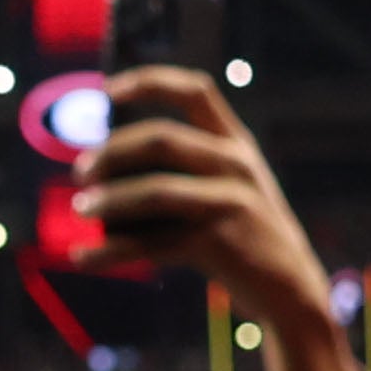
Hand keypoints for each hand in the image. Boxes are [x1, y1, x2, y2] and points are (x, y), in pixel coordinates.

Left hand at [76, 73, 358, 370]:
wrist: (290, 289)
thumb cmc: (243, 236)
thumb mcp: (227, 190)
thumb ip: (184, 171)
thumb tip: (104, 167)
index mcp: (236, 143)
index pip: (194, 91)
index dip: (149, 81)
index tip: (106, 90)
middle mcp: (235, 164)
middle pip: (162, 138)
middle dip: (112, 151)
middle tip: (80, 172)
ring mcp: (231, 202)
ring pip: (155, 190)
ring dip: (109, 199)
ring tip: (80, 209)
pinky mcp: (219, 243)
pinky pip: (152, 243)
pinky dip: (110, 252)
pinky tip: (82, 258)